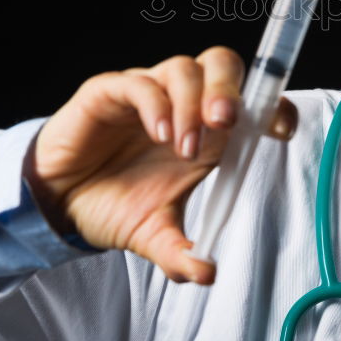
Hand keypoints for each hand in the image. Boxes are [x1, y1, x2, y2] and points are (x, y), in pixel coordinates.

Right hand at [21, 46, 297, 284]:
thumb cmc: (115, 203)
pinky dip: (155, 104)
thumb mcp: (153, 234)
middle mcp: (183, 103)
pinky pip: (138, 83)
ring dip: (191, 104)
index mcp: (207, 131)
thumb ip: (180, 253)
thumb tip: (206, 275)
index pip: (251, 100)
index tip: (281, 130)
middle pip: (221, 65)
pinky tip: (159, 133)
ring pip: (183, 68)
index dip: (271, 105)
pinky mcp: (110, 92)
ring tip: (183, 147)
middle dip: (231, 89)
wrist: (59, 202)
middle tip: (227, 123)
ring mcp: (148, 93)